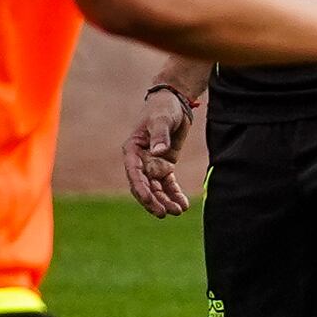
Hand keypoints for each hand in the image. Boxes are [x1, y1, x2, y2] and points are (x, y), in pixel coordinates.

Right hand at [123, 87, 192, 218]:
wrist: (173, 102)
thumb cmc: (163, 109)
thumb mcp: (162, 119)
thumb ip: (160, 136)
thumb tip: (160, 153)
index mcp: (132, 150)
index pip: (134, 173)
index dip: (140, 188)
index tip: (148, 200)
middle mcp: (140, 160)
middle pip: (144, 185)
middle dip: (153, 200)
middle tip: (164, 213)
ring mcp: (152, 163)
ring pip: (156, 187)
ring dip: (165, 200)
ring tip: (178, 212)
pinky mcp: (165, 164)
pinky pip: (168, 183)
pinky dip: (174, 193)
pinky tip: (183, 205)